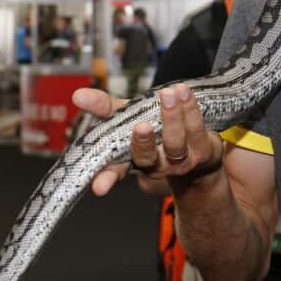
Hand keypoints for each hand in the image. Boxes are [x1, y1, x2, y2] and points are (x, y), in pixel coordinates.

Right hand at [72, 83, 224, 197]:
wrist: (199, 148)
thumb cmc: (157, 131)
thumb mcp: (127, 118)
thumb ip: (103, 107)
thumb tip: (77, 95)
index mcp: (132, 160)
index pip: (115, 171)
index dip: (107, 178)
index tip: (99, 187)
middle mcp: (155, 165)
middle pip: (146, 157)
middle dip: (143, 142)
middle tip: (141, 126)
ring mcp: (181, 160)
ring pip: (174, 141)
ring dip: (172, 116)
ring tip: (168, 93)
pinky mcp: (203, 150)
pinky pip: (196, 128)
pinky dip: (190, 108)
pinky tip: (184, 93)